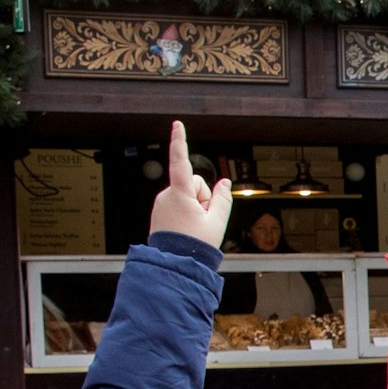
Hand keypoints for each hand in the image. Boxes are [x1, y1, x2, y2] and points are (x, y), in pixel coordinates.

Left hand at [148, 121, 231, 246]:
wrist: (175, 264)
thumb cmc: (195, 244)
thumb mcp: (217, 221)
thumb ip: (223, 198)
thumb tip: (225, 183)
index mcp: (179, 194)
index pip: (180, 161)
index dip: (180, 141)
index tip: (178, 124)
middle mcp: (166, 195)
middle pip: (195, 184)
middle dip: (204, 197)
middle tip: (204, 219)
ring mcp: (162, 203)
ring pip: (188, 195)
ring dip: (196, 206)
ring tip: (195, 227)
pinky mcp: (161, 211)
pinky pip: (180, 203)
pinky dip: (188, 211)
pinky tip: (187, 228)